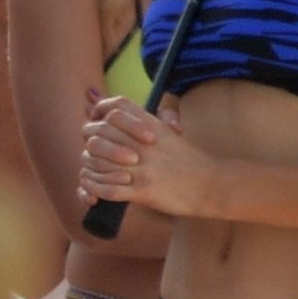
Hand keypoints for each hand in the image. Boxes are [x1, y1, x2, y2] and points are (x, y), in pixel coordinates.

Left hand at [78, 95, 210, 217]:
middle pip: (98, 134)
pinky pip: (107, 189)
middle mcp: (142, 143)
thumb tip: (123, 115)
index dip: (99, 111)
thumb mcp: (170, 132)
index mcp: (151, 125)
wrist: (209, 183)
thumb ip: (148, 121)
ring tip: (89, 171)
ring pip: (97, 162)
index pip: (115, 108)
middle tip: (91, 152)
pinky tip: (93, 190)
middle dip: (90, 144)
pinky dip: (94, 189)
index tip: (96, 120)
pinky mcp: (142, 191)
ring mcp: (141, 167)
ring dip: (89, 168)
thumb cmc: (189, 160)